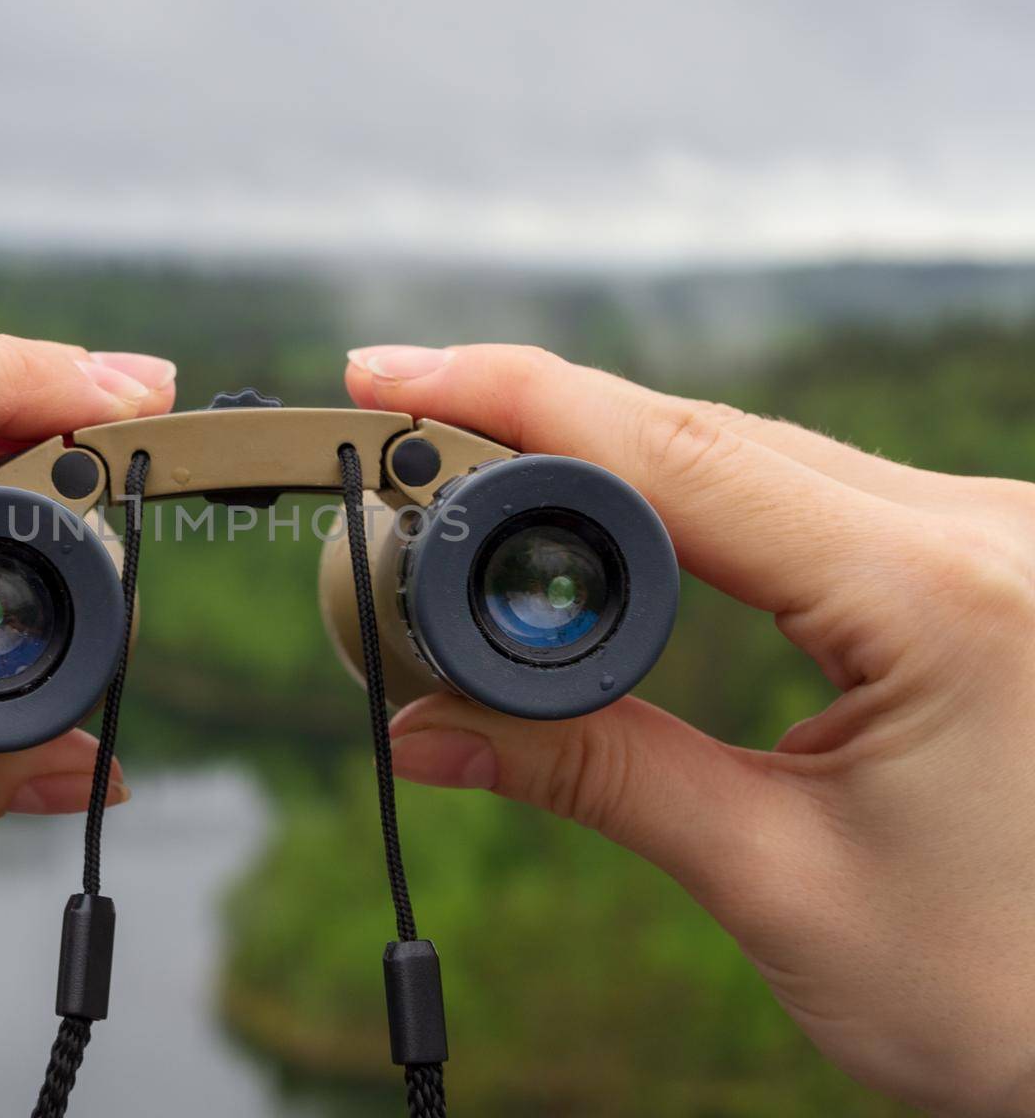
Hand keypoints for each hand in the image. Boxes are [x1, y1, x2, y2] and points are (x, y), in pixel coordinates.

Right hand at [347, 344, 1034, 1115]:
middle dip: (535, 416)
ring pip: (754, 452)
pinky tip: (610, 497)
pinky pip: (803, 492)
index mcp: (942, 599)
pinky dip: (685, 489)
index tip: (391, 374)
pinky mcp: (976, 560)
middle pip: (708, 434)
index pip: (680, 458)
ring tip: (471, 459)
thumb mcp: (776, 880)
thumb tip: (425, 735)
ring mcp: (989, 536)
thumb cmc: (1002, 991)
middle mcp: (983, 532)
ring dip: (607, 450)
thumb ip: (594, 777)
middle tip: (399, 419)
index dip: (514, 400)